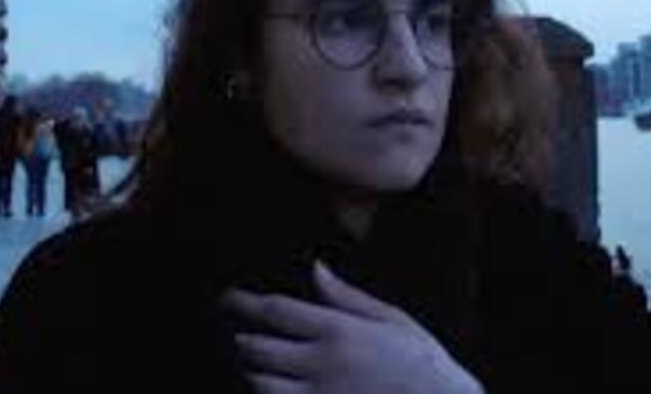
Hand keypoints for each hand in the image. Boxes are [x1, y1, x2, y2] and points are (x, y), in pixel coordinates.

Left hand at [219, 261, 484, 393]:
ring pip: (260, 383)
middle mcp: (322, 364)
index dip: (243, 303)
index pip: (276, 311)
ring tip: (254, 365)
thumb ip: (347, 296)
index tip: (227, 298)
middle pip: (258, 348)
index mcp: (338, 331)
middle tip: (239, 335)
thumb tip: (315, 269)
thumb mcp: (392, 319)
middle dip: (242, 340)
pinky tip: (274, 390)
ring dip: (252, 372)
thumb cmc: (423, 363)